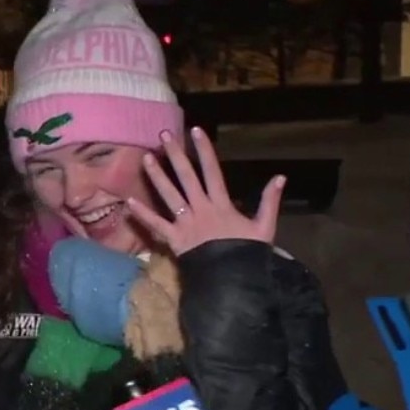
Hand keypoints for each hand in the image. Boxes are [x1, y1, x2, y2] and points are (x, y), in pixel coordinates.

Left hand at [126, 126, 284, 255]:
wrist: (233, 279)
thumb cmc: (247, 254)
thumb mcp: (264, 227)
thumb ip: (270, 201)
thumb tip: (280, 177)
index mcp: (221, 204)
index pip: (212, 171)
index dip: (205, 150)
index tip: (196, 130)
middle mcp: (201, 208)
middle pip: (186, 177)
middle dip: (175, 155)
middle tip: (163, 135)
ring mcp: (186, 223)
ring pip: (169, 195)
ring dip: (157, 176)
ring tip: (145, 158)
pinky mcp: (174, 239)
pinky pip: (156, 225)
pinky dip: (142, 214)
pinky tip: (128, 202)